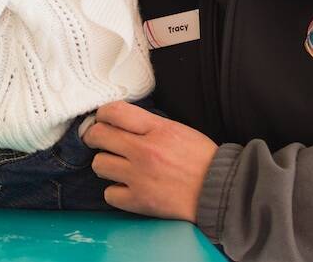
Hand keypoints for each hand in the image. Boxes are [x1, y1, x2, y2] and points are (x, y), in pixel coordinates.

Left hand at [84, 101, 216, 221]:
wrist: (219, 189)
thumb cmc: (202, 158)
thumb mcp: (179, 129)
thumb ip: (150, 125)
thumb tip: (123, 122)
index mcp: (158, 129)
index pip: (115, 112)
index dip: (102, 114)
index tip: (102, 118)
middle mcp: (144, 151)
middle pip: (99, 136)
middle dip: (94, 136)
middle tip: (98, 140)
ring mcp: (139, 177)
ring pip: (99, 164)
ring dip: (106, 164)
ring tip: (117, 166)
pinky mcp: (139, 201)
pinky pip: (109, 194)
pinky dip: (116, 191)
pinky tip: (127, 187)